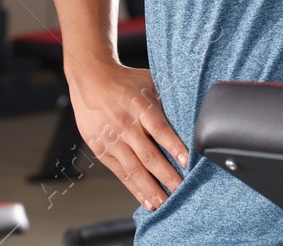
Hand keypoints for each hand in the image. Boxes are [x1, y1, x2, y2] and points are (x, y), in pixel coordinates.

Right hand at [68, 61, 186, 210]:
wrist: (90, 77)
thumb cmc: (124, 81)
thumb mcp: (149, 82)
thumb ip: (167, 100)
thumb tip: (193, 114)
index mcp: (140, 106)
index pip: (160, 129)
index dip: (174, 146)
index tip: (187, 162)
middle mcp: (125, 125)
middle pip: (149, 155)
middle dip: (167, 176)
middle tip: (182, 191)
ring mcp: (112, 139)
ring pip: (135, 169)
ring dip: (152, 189)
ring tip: (166, 204)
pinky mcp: (101, 149)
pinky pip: (121, 173)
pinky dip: (135, 188)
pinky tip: (147, 200)